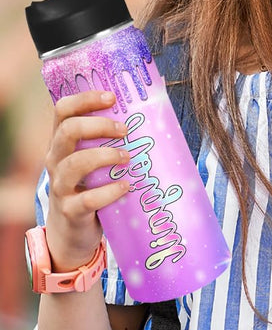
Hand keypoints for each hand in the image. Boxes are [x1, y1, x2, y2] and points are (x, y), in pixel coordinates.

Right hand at [44, 91, 129, 271]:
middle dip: (99, 125)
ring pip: (73, 164)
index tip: (112, 97)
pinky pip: (87, 199)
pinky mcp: (71, 211)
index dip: (85, 99)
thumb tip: (157, 107)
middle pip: (67, 131)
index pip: (63, 110)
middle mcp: (57, 160)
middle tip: (124, 130)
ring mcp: (60, 186)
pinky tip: (125, 187)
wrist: (74, 231)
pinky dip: (109, 191)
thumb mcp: (98, 160)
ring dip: (104, 156)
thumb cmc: (93, 185)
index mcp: (63, 142)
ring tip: (127, 158)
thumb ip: (114, 139)